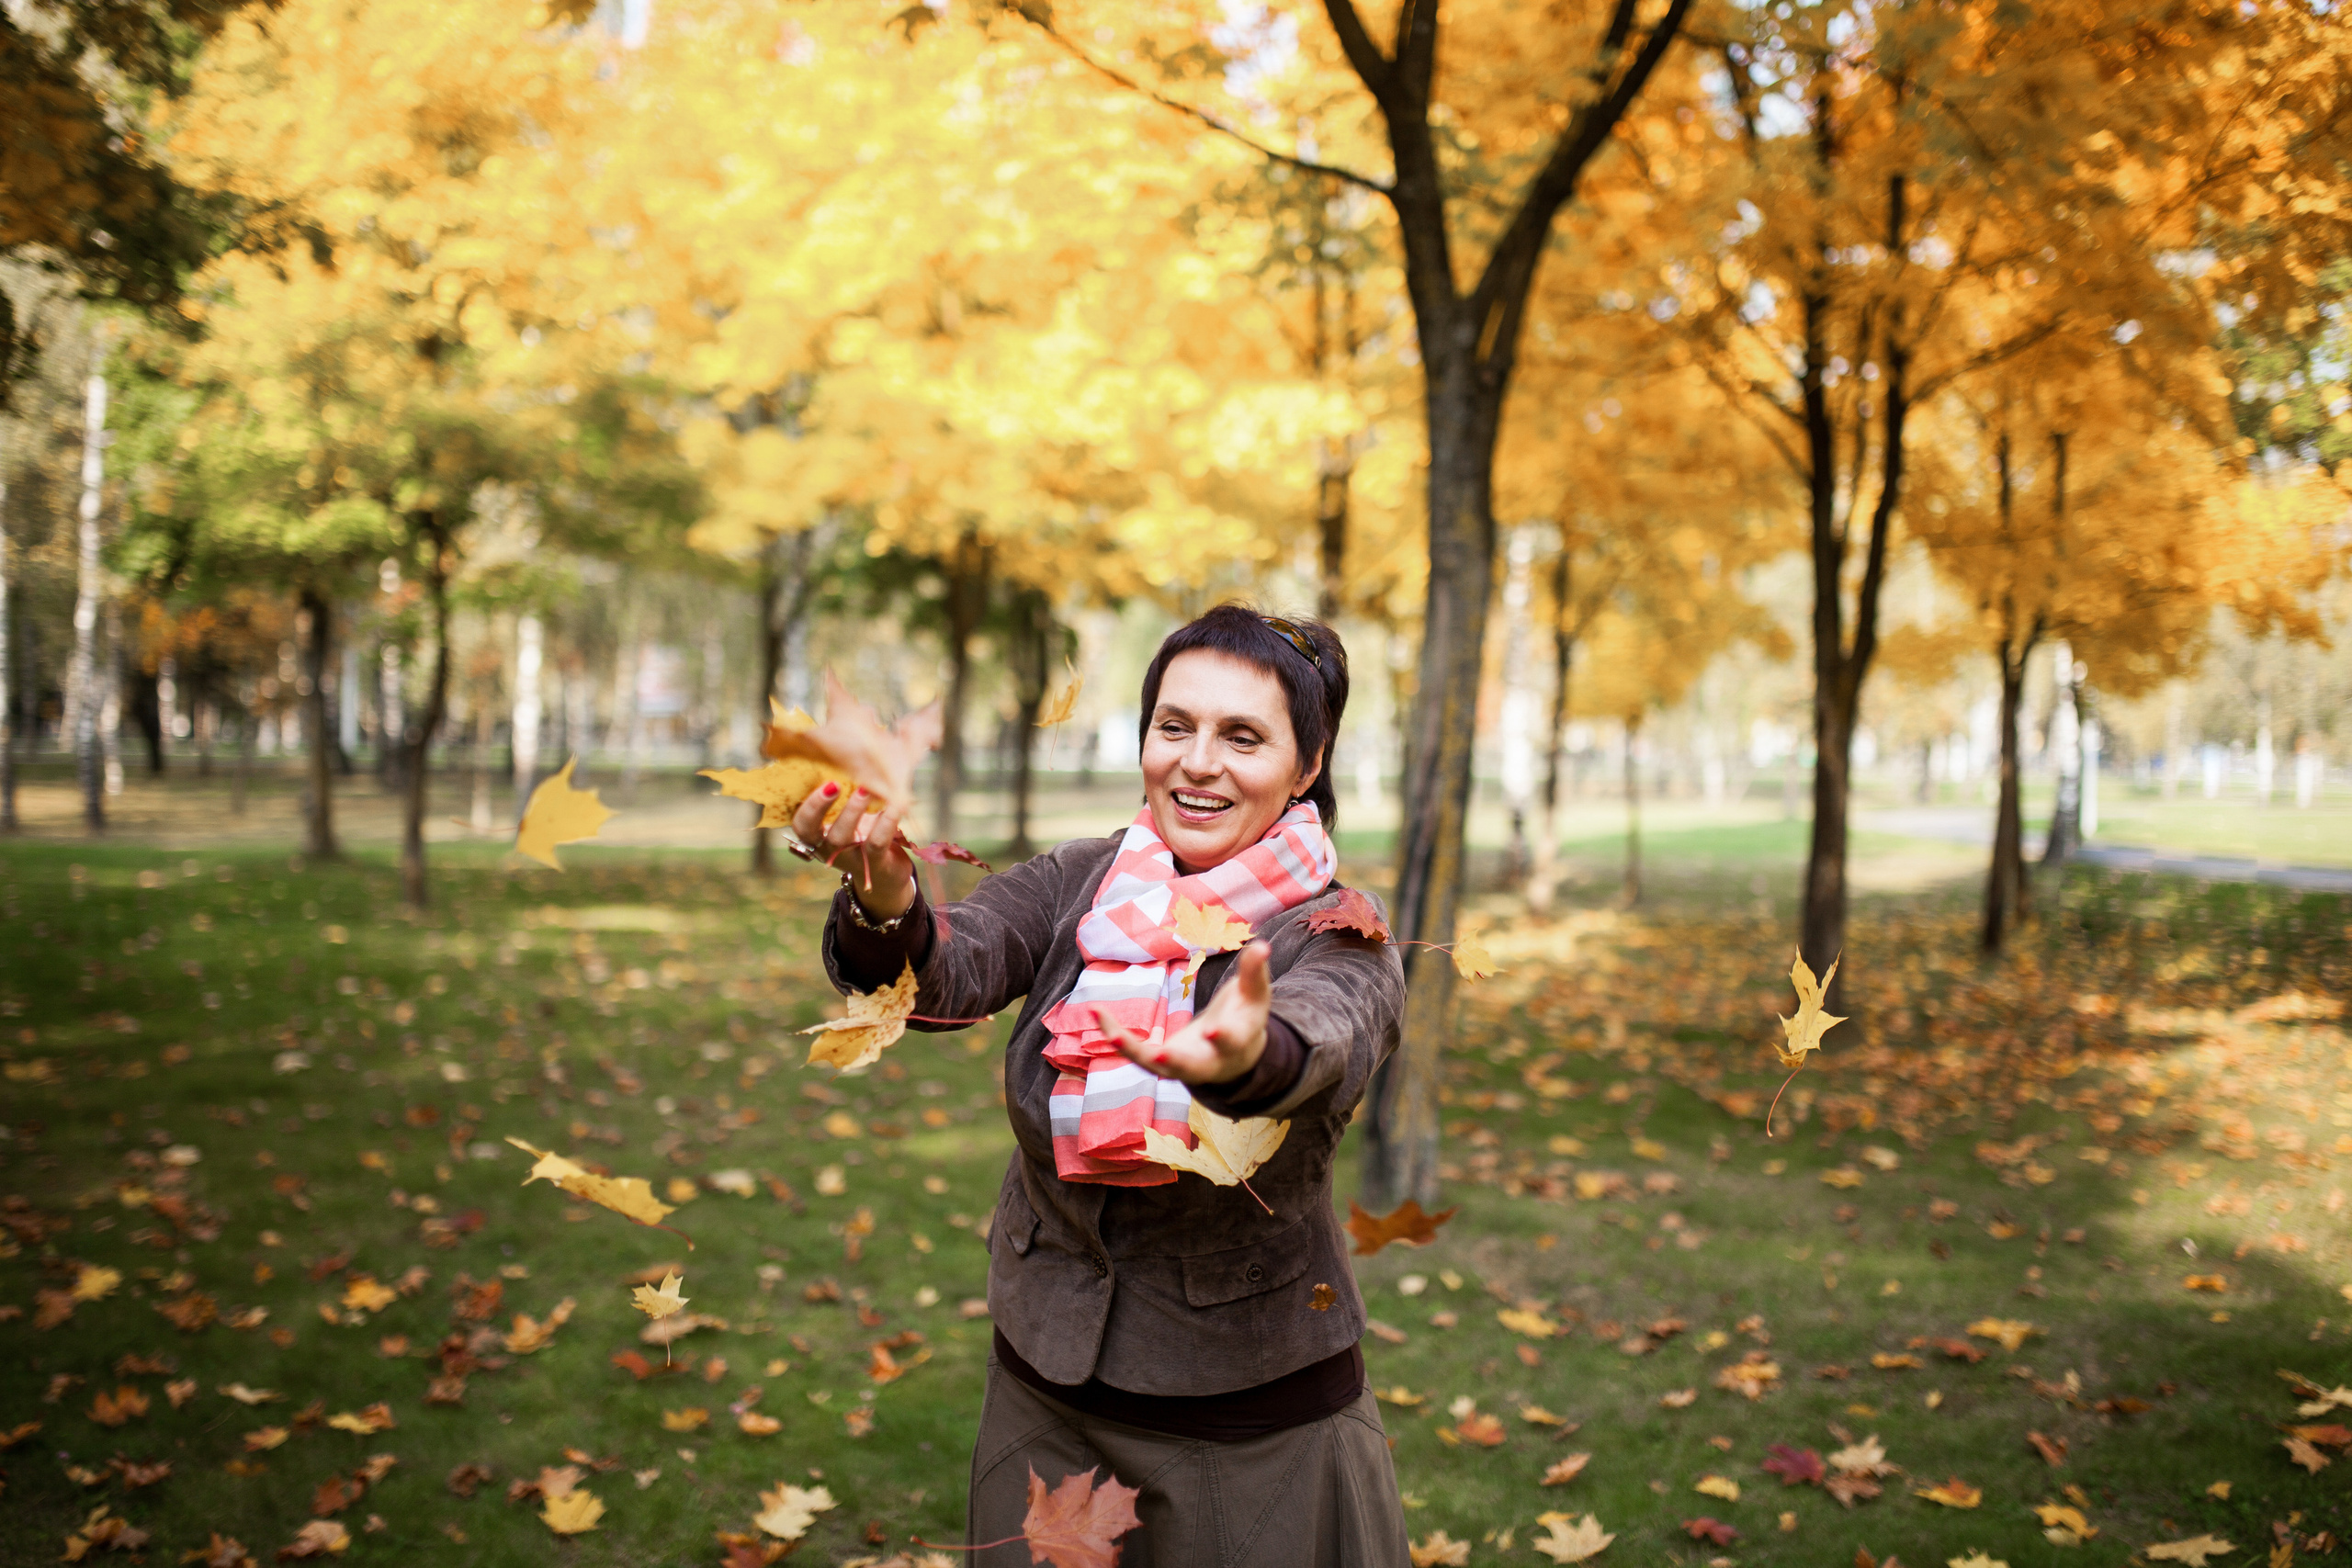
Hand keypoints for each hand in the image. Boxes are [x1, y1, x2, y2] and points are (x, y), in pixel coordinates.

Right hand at [789, 782, 917, 918]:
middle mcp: (827, 848)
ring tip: (865, 789)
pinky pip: (876, 842)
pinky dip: (885, 822)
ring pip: (842, 837)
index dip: (807, 805)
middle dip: (818, 806)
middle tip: (834, 784)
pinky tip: (895, 805)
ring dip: (852, 812)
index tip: (822, 782)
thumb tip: (860, 748)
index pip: (800, 822)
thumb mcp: (854, 815)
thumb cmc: (866, 834)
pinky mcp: (874, 864)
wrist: (888, 873)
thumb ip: (851, 790)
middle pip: (812, 830)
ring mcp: (849, 858)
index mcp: (818, 834)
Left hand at [1094, 941, 1272, 1085]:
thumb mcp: (1255, 995)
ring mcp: (1182, 1067)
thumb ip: (1254, 972)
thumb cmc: (1245, 1018)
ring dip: (1132, 1051)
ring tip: (1110, 1034)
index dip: (1223, 1038)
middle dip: (1175, 1062)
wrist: (1235, 1057)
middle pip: (1191, 1067)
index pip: (1231, 1042)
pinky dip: (1116, 1037)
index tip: (1213, 1029)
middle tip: (1158, 1056)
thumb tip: (1261, 945)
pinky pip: (1136, 1053)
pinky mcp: (1161, 1063)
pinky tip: (1098, 1014)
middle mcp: (1208, 1062)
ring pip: (1155, 1066)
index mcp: (1236, 1043)